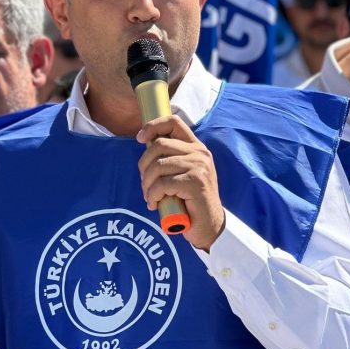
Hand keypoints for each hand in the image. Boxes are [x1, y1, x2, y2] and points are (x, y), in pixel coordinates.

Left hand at [136, 115, 225, 249]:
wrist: (209, 226)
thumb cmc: (190, 201)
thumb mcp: (182, 174)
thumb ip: (170, 159)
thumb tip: (145, 146)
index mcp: (196, 147)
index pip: (174, 122)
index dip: (153, 126)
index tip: (140, 139)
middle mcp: (199, 153)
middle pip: (159, 144)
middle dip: (144, 165)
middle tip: (146, 183)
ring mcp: (199, 167)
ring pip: (158, 165)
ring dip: (147, 184)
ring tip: (150, 196)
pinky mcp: (195, 182)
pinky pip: (162, 183)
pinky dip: (152, 195)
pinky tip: (154, 204)